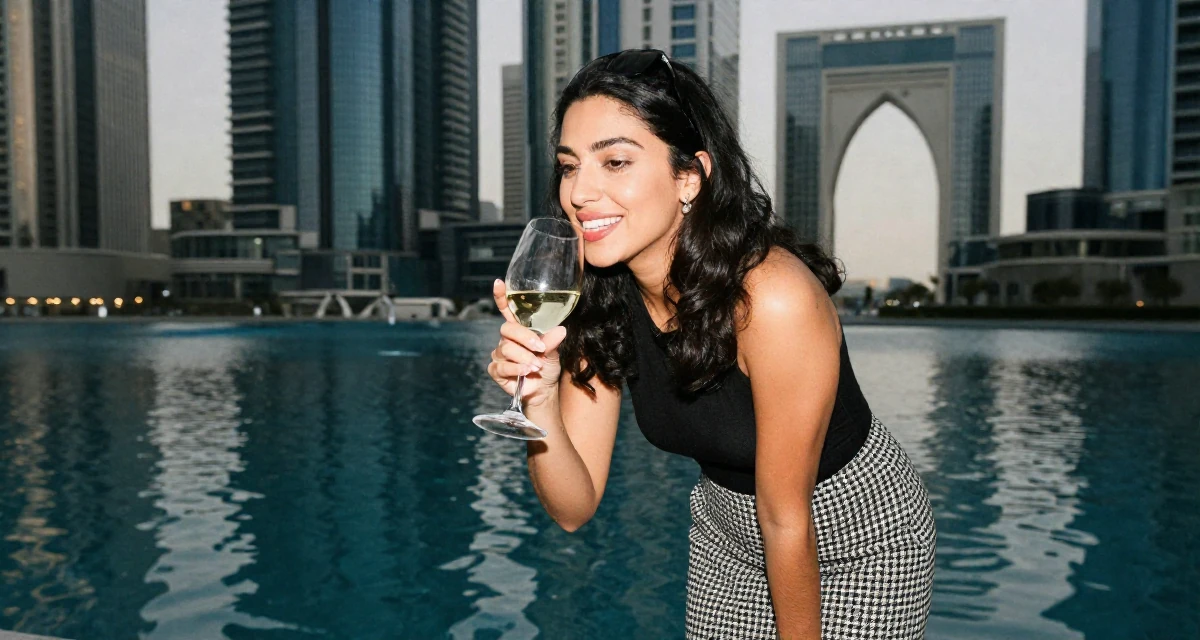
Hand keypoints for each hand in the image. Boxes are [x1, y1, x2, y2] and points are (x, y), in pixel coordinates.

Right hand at [487, 279, 567, 408]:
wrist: (544, 390)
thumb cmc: (547, 366)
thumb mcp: (554, 352)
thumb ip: (552, 341)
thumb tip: (560, 330)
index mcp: (520, 329)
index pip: (507, 309)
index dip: (502, 296)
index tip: (498, 282)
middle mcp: (507, 339)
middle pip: (507, 329)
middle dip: (524, 338)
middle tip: (540, 349)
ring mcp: (500, 354)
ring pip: (506, 349)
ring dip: (525, 358)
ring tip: (537, 366)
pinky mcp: (496, 370)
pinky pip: (501, 366)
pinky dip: (516, 369)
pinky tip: (526, 372)